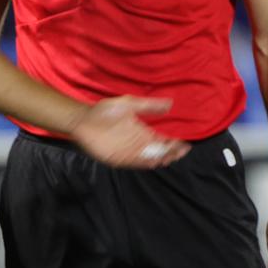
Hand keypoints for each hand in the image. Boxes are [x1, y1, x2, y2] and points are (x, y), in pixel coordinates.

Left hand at [65, 96, 188, 167]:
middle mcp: (138, 144)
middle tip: (178, 152)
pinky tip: (152, 162)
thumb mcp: (130, 104)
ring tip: (167, 157)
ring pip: (149, 160)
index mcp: (143, 133)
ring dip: (159, 159)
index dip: (174, 145)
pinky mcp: (118, 158)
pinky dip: (143, 163)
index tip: (184, 145)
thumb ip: (149, 106)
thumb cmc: (105, 111)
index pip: (163, 142)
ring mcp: (129, 152)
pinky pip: (134, 163)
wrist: (83, 119)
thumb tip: (170, 103)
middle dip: (170, 154)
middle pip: (159, 153)